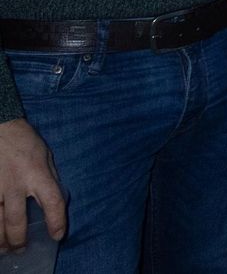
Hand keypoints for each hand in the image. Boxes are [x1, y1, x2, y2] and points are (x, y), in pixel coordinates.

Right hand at [0, 119, 65, 250]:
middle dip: (18, 240)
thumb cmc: (23, 140)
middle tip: (20, 249)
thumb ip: (48, 177)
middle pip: (16, 221)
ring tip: (2, 249)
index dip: (57, 222)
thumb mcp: (45, 155)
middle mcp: (15, 184)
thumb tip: (53, 198)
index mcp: (37, 174)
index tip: (58, 235)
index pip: (53, 202)